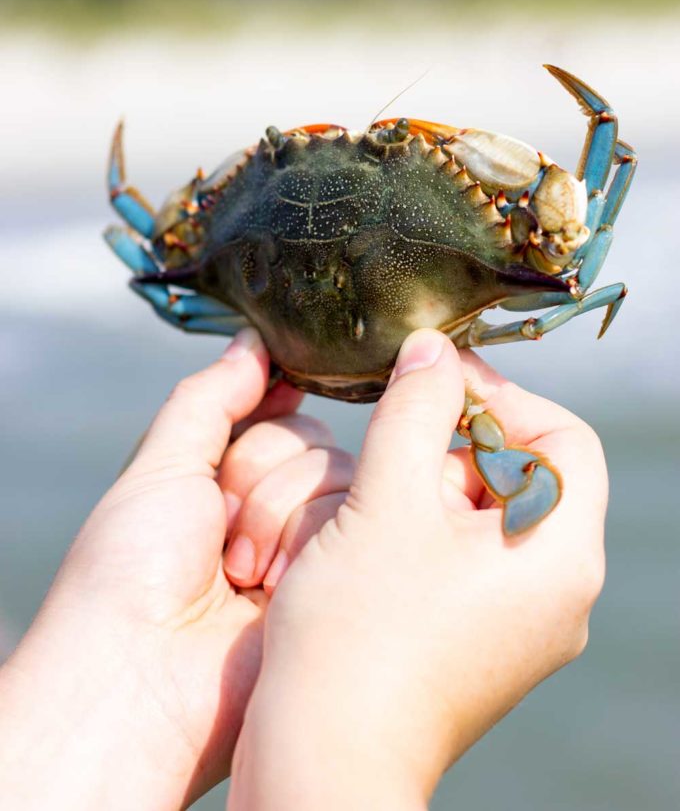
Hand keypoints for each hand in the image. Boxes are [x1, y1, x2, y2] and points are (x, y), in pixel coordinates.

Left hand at [0, 329, 353, 809]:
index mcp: (226, 483)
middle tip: (219, 524)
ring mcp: (306, 552)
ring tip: (238, 574)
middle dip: (260, 473)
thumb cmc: (129, 570)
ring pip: (340, 477)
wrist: (140, 678)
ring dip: (277, 518)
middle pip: (312, 440)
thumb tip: (254, 342)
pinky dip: (303, 547)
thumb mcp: (162, 464)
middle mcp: (271, 514)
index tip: (276, 393)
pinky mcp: (337, 587)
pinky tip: (265, 592)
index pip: (279, 414)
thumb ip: (212, 397)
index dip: (273, 404)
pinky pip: (356, 525)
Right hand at [229, 329, 607, 810]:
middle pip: (525, 475)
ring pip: (486, 514)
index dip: (503, 398)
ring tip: (372, 502)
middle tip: (393, 448)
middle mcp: (555, 594)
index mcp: (560, 555)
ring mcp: (518, 624)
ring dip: (429, 487)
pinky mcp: (478, 641)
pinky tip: (369, 540)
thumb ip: (415, 408)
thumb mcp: (387, 499)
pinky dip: (422, 530)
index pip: (564, 439)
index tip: (435, 384)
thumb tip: (434, 348)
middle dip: (456, 445)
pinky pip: (465, 558)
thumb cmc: (358, 636)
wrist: (323, 761)